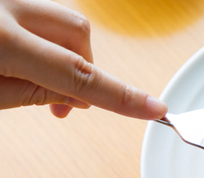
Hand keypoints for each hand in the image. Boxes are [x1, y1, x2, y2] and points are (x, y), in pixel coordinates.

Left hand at [0, 0, 166, 118]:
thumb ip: (30, 95)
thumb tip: (74, 96)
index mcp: (0, 40)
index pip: (78, 76)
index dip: (121, 96)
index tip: (154, 109)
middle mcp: (5, 5)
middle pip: (78, 32)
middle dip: (81, 68)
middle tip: (61, 103)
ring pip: (59, 20)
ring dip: (60, 51)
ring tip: (32, 77)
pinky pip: (36, 12)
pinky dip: (37, 37)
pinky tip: (15, 54)